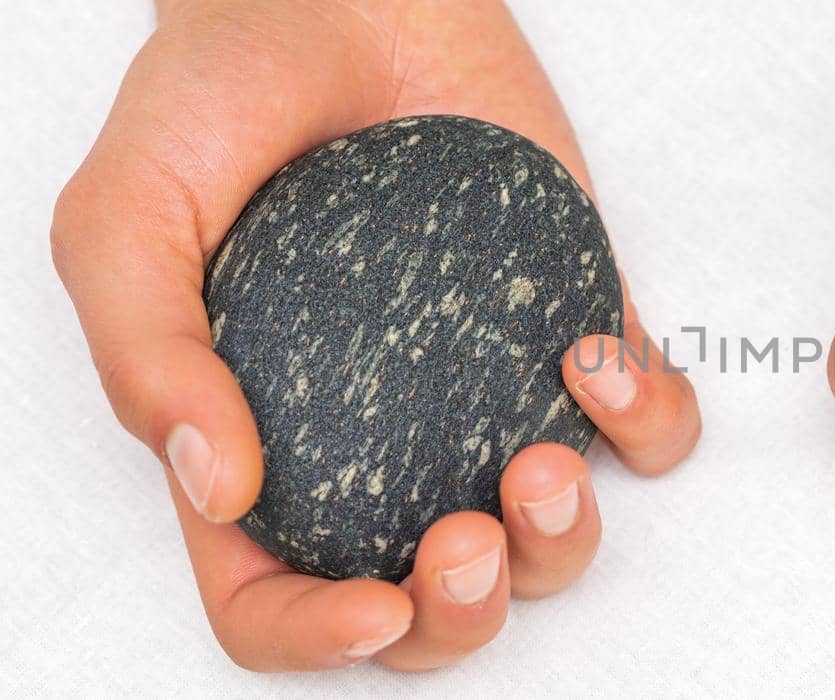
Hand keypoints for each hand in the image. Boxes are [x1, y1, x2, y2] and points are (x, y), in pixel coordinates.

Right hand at [51, 0, 698, 670]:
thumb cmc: (220, 102)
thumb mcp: (126, 218)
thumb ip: (147, 352)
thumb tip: (222, 489)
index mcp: (264, 446)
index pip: (276, 600)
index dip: (320, 638)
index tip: (374, 604)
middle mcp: (384, 441)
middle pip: (434, 604)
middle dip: (466, 612)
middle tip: (469, 536)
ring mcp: (488, 393)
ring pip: (555, 539)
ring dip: (567, 539)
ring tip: (542, 458)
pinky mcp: (571, 327)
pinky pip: (647, 424)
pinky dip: (647, 421)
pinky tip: (594, 355)